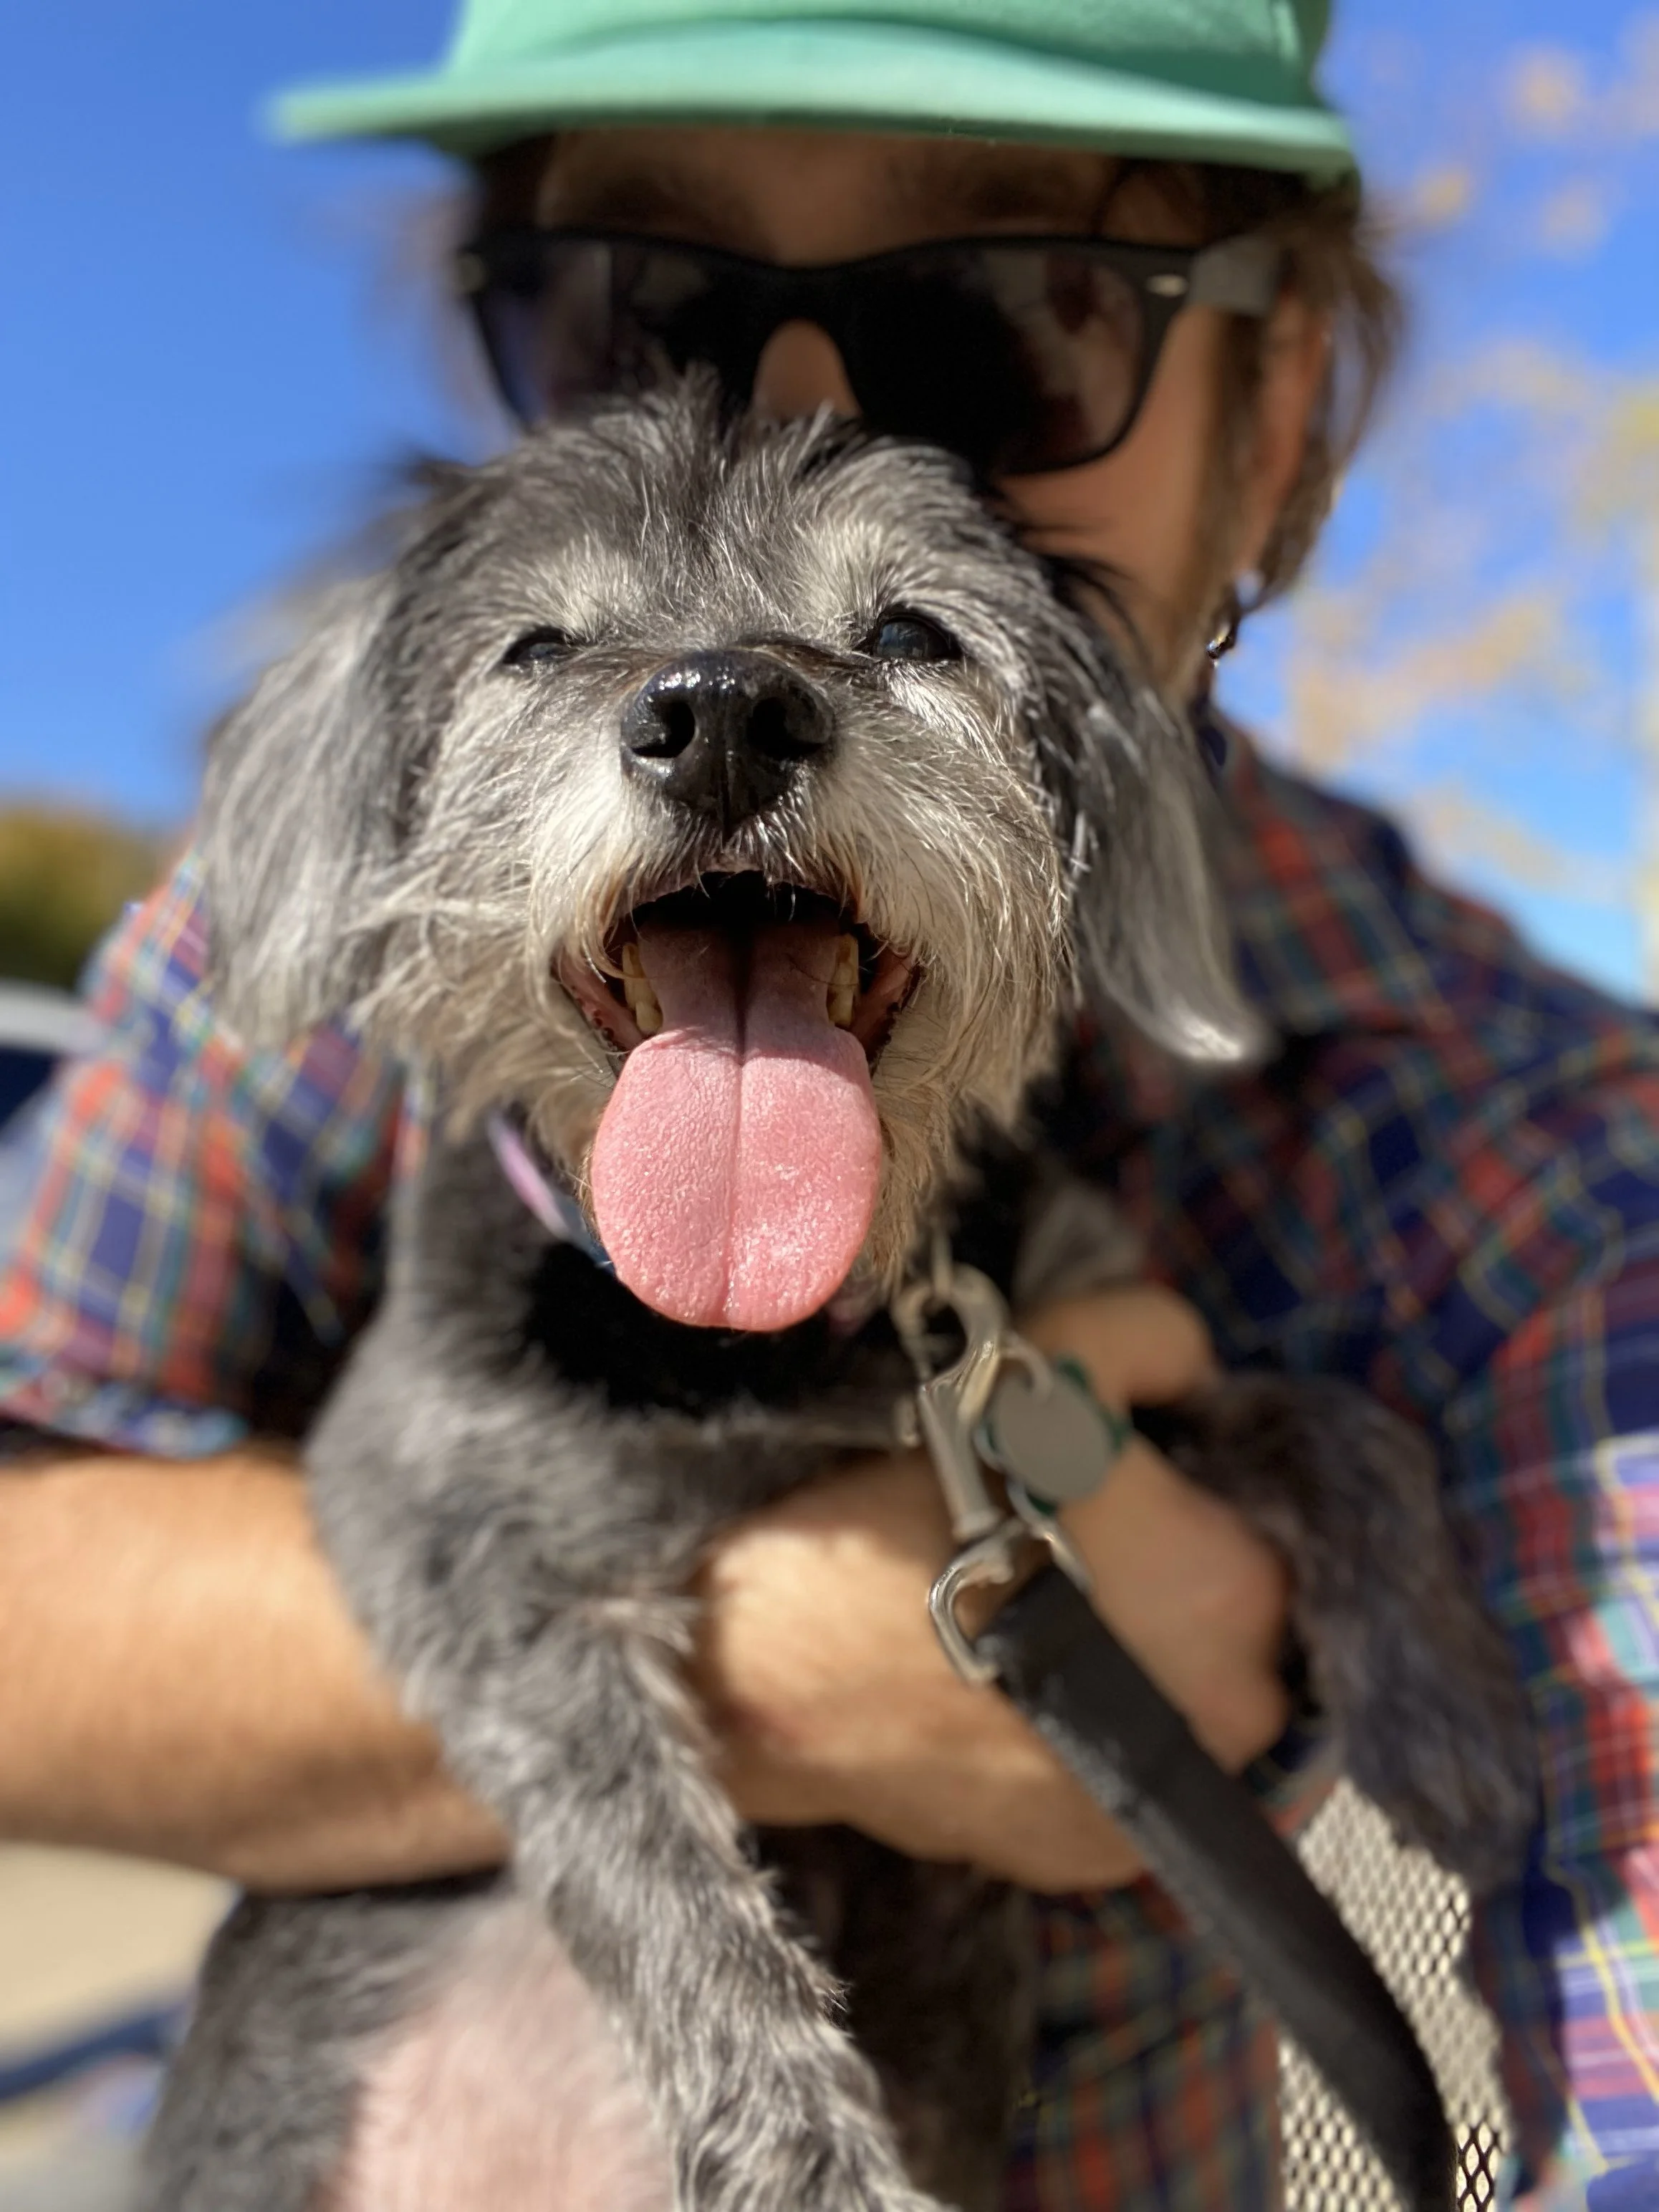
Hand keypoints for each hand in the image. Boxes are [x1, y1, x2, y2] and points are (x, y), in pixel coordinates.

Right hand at [691, 1285, 1292, 1890]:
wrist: (798, 1657)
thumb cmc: (938, 1495)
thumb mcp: (1056, 1351)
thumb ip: (1161, 1335)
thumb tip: (1196, 1370)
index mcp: (1246, 1587)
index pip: (1258, 1526)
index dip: (1190, 1501)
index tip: (1118, 1493)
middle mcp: (1237, 1714)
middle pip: (1230, 1630)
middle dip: (1168, 1592)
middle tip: (1069, 1554)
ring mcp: (1163, 1801)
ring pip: (1174, 1711)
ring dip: (1130, 1670)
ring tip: (1030, 1625)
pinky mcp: (1087, 1863)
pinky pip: (1110, 1780)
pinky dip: (1075, 1741)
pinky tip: (1002, 1698)